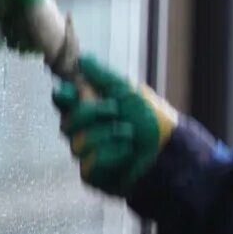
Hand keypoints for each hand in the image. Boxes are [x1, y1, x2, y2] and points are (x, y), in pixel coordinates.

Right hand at [52, 53, 176, 196]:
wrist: (170, 149)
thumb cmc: (152, 119)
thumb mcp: (128, 91)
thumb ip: (102, 76)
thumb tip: (82, 58)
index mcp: (91, 108)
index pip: (62, 100)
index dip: (64, 96)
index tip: (73, 92)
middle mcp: (85, 130)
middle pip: (66, 122)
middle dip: (91, 113)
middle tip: (115, 110)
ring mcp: (89, 154)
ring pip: (78, 143)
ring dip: (107, 134)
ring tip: (130, 133)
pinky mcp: (95, 175)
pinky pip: (90, 165)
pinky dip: (112, 154)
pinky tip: (128, 151)